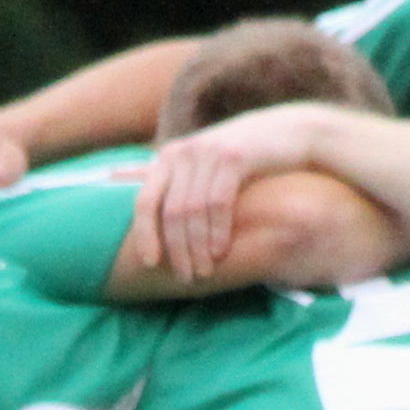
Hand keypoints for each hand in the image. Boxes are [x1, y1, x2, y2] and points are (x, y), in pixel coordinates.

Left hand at [131, 104, 344, 279]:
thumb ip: (171, 177)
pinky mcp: (234, 157)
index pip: (144, 200)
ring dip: (197, 246)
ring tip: (204, 272)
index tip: (150, 263)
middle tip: (186, 277)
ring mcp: (208, 152)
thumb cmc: (243, 157)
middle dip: (176, 249)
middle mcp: (184, 152)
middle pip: (170, 211)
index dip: (145, 235)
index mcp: (169, 156)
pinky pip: (218, 203)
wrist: (291, 132)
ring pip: (193, 210)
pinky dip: (218, 232)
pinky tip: (221, 253)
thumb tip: (118, 182)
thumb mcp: (203, 163)